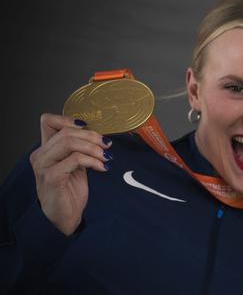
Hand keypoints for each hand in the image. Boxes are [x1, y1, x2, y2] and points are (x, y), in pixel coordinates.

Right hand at [29, 113, 111, 234]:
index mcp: (45, 149)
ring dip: (93, 148)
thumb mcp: (75, 165)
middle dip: (92, 136)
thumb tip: (99, 136)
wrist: (65, 216)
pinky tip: (102, 168)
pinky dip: (93, 161)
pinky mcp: (52, 177)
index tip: (88, 128)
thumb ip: (79, 149)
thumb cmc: (69, 190)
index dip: (69, 119)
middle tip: (106, 145)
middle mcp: (41, 155)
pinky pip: (75, 159)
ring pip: (69, 142)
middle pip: (66, 132)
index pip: (48, 121)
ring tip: (106, 157)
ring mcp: (44, 166)